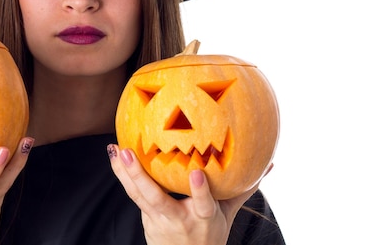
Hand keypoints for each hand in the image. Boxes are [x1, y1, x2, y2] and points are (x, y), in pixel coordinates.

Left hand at [108, 144, 268, 244]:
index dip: (199, 191)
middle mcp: (176, 219)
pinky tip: (114, 154)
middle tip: (128, 153)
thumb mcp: (228, 215)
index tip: (197, 173)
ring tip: (116, 149)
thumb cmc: (209, 234)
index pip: (203, 206)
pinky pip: (131, 192)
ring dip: (124, 171)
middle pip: (155, 199)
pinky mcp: (145, 215)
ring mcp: (157, 219)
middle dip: (140, 176)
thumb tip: (268, 164)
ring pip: (137, 195)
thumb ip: (242, 189)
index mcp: (203, 219)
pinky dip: (122, 173)